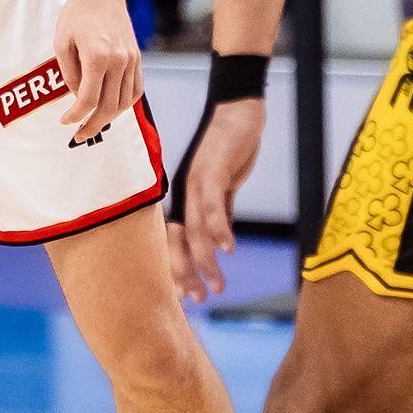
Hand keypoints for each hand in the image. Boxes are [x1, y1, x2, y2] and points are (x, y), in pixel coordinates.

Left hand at [51, 0, 143, 142]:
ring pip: (125, 101)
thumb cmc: (76, 15)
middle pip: (109, 106)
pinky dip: (124, 104)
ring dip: (109, 117)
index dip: (76, 116)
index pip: (88, 99)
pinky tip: (111, 109)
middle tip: (79, 136)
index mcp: (98, 57)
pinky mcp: (137, 58)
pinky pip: (135, 89)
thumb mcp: (61, 43)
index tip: (65, 123)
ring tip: (93, 124)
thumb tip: (77, 98)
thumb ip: (69, 74)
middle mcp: (119, 61)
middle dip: (92, 125)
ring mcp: (131, 60)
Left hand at [166, 96, 264, 302]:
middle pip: (179, 240)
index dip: (177, 268)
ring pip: (195, 229)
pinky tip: (228, 249)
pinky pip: (213, 205)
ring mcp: (195, 182)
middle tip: (196, 300)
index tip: (183, 297)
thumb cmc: (230, 148)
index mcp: (186, 197)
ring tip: (216, 286)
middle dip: (186, 273)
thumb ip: (220, 212)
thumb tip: (220, 241)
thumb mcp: (224, 186)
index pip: (175, 239)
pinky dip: (220, 228)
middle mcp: (184, 193)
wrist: (237, 111)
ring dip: (205, 261)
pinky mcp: (212, 170)